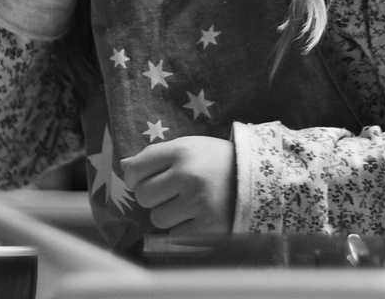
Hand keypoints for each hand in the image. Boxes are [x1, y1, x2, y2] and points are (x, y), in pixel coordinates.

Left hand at [121, 136, 235, 234]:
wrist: (262, 180)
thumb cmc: (218, 162)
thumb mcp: (190, 148)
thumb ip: (156, 156)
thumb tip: (123, 167)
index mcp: (183, 151)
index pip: (137, 168)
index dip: (134, 178)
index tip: (143, 181)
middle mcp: (188, 175)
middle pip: (144, 196)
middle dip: (154, 198)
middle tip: (171, 194)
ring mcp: (198, 202)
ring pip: (157, 218)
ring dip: (168, 216)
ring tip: (188, 207)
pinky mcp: (208, 227)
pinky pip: (174, 236)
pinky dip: (182, 231)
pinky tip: (197, 219)